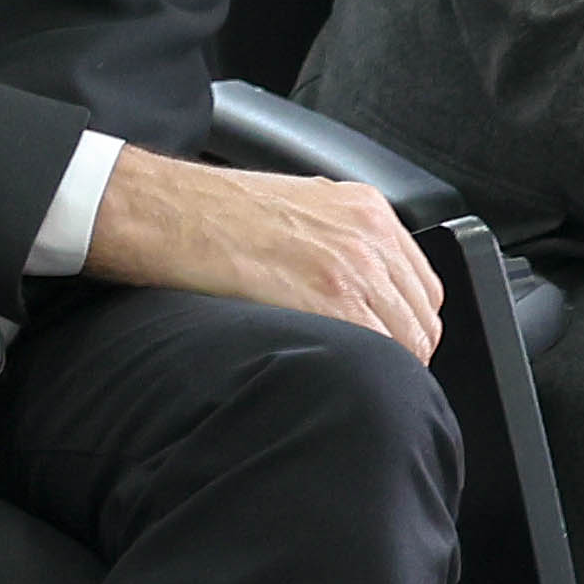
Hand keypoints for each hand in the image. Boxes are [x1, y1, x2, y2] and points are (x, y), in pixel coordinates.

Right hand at [77, 144, 446, 356]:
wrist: (162, 211)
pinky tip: (336, 376)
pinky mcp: (331, 298)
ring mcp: (354, 265)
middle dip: (402, 349)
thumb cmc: (206, 210)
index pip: (421, 285)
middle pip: (422, 316)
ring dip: (388, 366)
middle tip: (369, 371)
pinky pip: (381, 352)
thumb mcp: (292, 204)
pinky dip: (368, 372)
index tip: (387, 342)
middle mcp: (369, 233)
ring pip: (409, 340)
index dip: (407, 322)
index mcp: (364, 207)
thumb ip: (335, 236)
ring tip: (349, 379)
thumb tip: (353, 285)